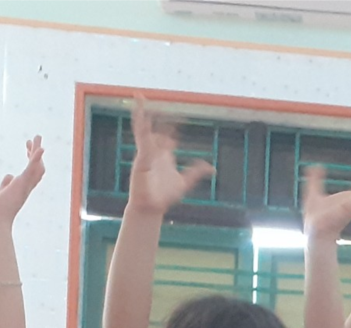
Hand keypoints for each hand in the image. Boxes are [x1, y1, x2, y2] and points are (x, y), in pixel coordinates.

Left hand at [0, 135, 45, 221]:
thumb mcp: (0, 193)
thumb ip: (5, 184)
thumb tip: (9, 175)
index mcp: (21, 188)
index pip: (30, 172)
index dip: (31, 158)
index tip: (27, 147)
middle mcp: (26, 187)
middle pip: (37, 167)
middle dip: (36, 152)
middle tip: (35, 138)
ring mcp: (25, 185)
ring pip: (37, 166)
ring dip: (37, 151)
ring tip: (37, 136)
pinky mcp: (21, 183)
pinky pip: (31, 169)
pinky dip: (36, 158)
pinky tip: (40, 148)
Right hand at [127, 98, 213, 214]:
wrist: (151, 207)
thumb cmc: (165, 197)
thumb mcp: (185, 182)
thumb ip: (197, 172)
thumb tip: (212, 168)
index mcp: (164, 156)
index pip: (168, 135)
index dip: (173, 125)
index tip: (180, 116)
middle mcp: (154, 151)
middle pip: (156, 128)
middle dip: (157, 115)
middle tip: (156, 101)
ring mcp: (146, 152)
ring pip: (143, 128)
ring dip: (141, 112)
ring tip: (139, 97)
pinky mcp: (141, 155)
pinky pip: (139, 136)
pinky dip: (138, 123)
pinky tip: (137, 110)